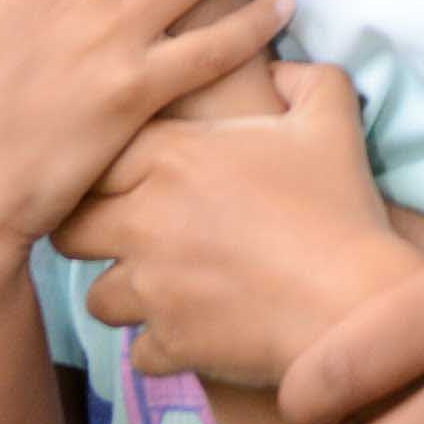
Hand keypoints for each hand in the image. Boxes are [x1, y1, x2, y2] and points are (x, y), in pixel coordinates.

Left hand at [59, 64, 409, 388]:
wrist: (352, 300)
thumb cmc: (339, 204)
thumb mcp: (331, 115)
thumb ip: (301, 76)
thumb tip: (278, 70)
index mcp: (172, 156)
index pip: (94, 157)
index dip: (105, 169)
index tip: (126, 178)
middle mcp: (145, 219)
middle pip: (71, 228)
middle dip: (92, 231)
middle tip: (125, 234)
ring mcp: (152, 287)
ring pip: (96, 297)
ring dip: (123, 294)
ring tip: (159, 288)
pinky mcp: (170, 342)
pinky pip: (138, 352)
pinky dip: (161, 345)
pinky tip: (192, 332)